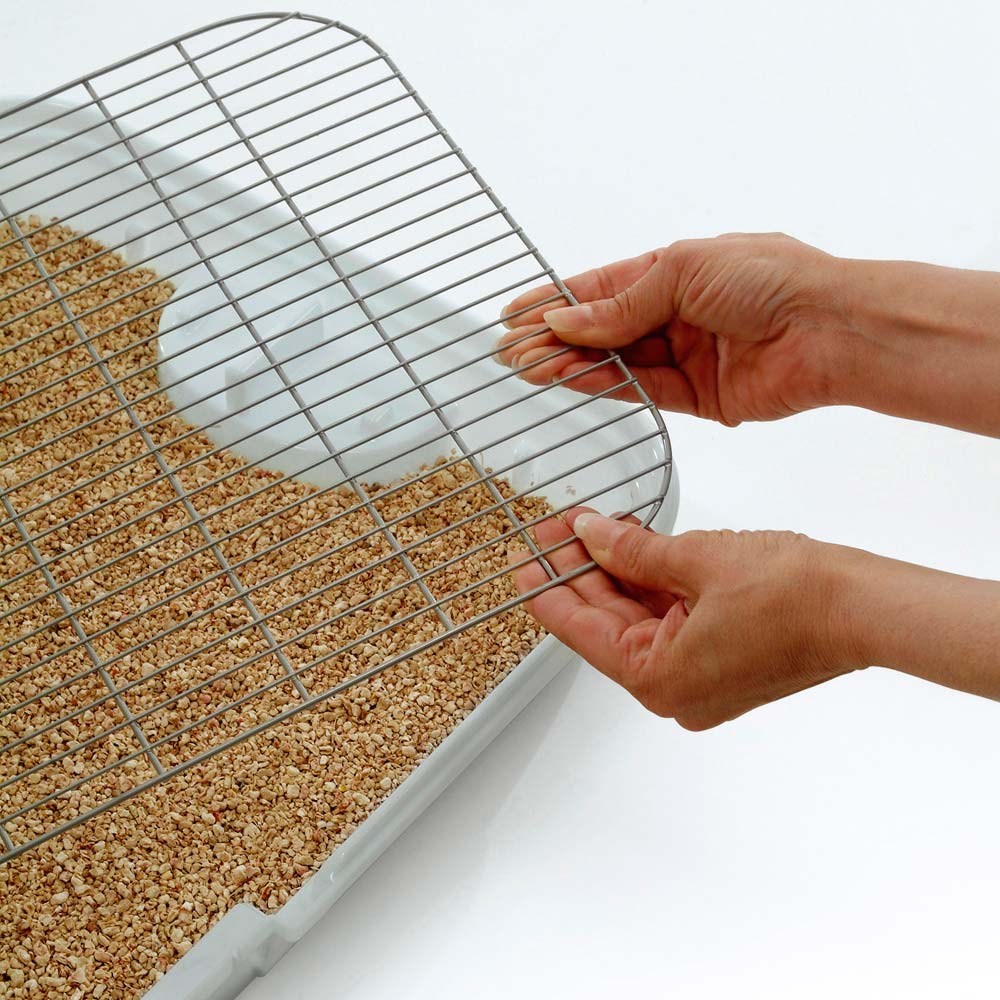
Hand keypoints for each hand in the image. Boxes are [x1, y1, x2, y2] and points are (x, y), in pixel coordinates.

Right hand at [497, 233, 849, 424]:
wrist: (830, 329)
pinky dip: (604, 385)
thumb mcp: (684, 271)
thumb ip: (621, 304)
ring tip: (529, 367)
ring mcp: (683, 354)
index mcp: (674, 271)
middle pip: (601, 329)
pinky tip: (570, 378)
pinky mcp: (696, 395)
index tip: (513, 313)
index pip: (600, 288)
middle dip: (555, 338)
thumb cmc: (773, 279)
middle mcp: (675, 313)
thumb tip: (567, 321)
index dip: (555, 300)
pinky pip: (640, 389)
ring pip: (614, 362)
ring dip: (571, 363)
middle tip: (511, 350)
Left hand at [509, 510, 999, 727]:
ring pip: (638, 620)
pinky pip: (669, 623)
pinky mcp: (721, 661)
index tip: (522, 558)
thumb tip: (590, 534)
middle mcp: (674, 690)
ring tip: (595, 528)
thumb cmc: (794, 595)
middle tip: (559, 528)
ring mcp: (699, 678)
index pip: (578, 629)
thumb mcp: (694, 559)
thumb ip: (631, 550)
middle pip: (607, 623)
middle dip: (582, 571)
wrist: (864, 607)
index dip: (545, 587)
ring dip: (618, 574)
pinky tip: (635, 547)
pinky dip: (651, 586)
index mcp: (657, 678)